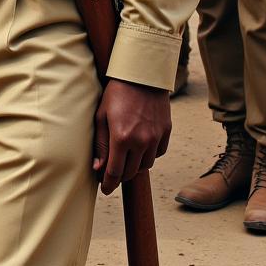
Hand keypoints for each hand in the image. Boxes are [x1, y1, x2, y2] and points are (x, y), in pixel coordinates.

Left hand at [93, 79, 169, 193]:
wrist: (142, 75)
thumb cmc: (116, 93)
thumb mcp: (101, 115)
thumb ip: (100, 144)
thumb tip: (98, 168)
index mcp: (121, 138)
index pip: (115, 172)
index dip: (108, 183)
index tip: (104, 189)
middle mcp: (141, 142)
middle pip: (130, 172)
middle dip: (120, 176)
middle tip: (112, 173)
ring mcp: (156, 138)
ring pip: (146, 165)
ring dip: (134, 166)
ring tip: (125, 159)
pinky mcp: (166, 133)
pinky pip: (158, 154)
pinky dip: (149, 155)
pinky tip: (140, 148)